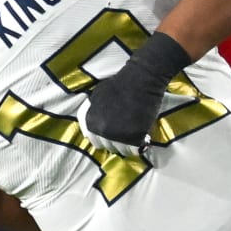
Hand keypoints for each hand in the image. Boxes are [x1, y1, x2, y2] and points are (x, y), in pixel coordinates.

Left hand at [77, 31, 192, 160]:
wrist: (141, 79)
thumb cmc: (118, 84)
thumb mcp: (96, 97)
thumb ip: (91, 114)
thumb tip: (87, 131)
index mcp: (91, 122)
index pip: (95, 141)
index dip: (105, 138)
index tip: (113, 135)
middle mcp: (102, 131)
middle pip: (108, 147)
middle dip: (116, 142)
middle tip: (125, 134)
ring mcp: (119, 135)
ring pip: (122, 151)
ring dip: (128, 145)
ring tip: (134, 136)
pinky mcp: (135, 137)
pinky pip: (135, 150)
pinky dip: (139, 146)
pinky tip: (143, 138)